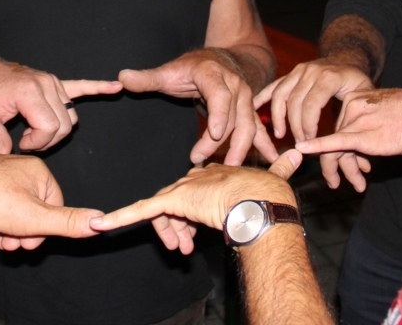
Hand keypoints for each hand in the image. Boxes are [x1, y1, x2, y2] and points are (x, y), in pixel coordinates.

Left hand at [0, 56, 120, 153]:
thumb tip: (7, 156)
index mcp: (30, 92)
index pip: (50, 126)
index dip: (38, 142)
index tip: (20, 143)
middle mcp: (47, 84)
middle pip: (64, 124)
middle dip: (47, 140)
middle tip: (26, 140)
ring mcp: (54, 82)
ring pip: (70, 117)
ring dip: (57, 129)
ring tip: (35, 130)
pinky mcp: (57, 82)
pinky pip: (82, 86)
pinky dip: (99, 87)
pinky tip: (116, 86)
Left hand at [0, 154, 102, 250]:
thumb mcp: (36, 218)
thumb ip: (67, 222)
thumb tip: (100, 221)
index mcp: (38, 170)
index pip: (55, 204)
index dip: (46, 228)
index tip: (32, 241)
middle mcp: (20, 167)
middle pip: (36, 208)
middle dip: (26, 231)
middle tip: (14, 244)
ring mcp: (1, 175)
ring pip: (17, 210)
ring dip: (12, 230)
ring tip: (1, 241)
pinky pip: (1, 206)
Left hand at [90, 150, 302, 253]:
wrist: (264, 198)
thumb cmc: (272, 193)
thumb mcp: (276, 177)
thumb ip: (282, 165)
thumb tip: (300, 152)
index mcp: (215, 174)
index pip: (195, 193)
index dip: (195, 214)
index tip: (197, 234)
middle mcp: (196, 178)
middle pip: (177, 205)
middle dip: (180, 227)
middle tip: (188, 248)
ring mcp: (184, 189)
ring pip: (165, 214)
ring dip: (170, 233)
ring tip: (180, 249)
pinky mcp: (173, 200)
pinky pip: (142, 211)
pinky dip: (120, 217)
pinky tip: (101, 224)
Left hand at [119, 49, 275, 165]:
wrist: (219, 60)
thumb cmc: (191, 68)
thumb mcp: (169, 71)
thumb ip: (147, 78)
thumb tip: (122, 77)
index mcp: (214, 75)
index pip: (220, 95)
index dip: (219, 114)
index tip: (215, 134)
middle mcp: (236, 86)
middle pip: (234, 116)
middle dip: (221, 142)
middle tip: (201, 161)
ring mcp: (247, 99)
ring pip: (248, 126)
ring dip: (240, 149)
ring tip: (229, 169)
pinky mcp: (251, 112)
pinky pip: (259, 130)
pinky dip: (266, 146)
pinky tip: (274, 161)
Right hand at [254, 57, 373, 189]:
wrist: (348, 58)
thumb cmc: (357, 81)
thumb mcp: (363, 93)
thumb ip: (353, 112)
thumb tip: (345, 137)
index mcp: (328, 77)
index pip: (311, 104)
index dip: (307, 125)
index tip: (310, 141)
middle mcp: (310, 71)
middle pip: (294, 102)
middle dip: (294, 126)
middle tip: (300, 143)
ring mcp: (298, 70)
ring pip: (280, 95)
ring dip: (278, 117)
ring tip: (281, 134)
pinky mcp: (291, 73)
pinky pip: (274, 86)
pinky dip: (262, 98)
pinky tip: (254, 110)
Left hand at [295, 87, 401, 191]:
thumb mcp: (386, 120)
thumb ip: (368, 131)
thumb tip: (358, 153)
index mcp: (356, 99)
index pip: (338, 129)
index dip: (339, 151)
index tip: (347, 167)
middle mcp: (352, 108)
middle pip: (335, 141)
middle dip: (340, 165)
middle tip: (338, 183)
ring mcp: (357, 120)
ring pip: (338, 149)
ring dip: (344, 170)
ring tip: (356, 186)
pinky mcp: (364, 135)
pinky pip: (336, 143)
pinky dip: (318, 147)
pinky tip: (304, 149)